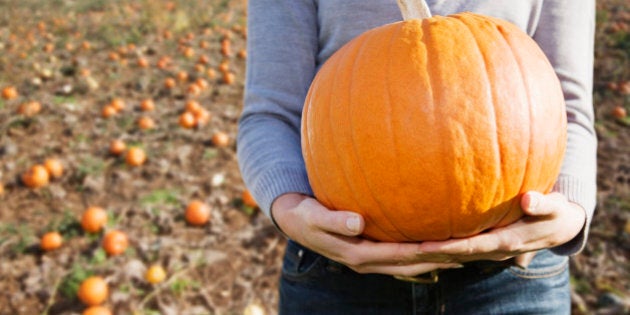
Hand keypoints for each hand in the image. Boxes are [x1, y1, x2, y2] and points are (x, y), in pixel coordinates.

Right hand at [271, 193, 462, 275]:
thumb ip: (335, 220)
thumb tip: (358, 223)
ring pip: (408, 264)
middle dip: (436, 261)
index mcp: (356, 255)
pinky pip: (400, 256)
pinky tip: (436, 247)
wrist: (294, 221)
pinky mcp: (369, 252)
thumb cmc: (305, 215)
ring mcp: (369, 259)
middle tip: (466, 253)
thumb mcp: (315, 216)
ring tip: (462, 255)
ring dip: (433, 261)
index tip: (445, 246)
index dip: (421, 252)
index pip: (396, 255)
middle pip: (409, 265)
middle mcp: (366, 262)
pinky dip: (420, 254)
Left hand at [415, 191, 586, 267]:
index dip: (448, 248)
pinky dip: (439, 249)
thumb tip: (529, 200)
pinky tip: (418, 243)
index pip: (471, 247)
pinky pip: (458, 249)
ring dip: (430, 255)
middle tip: (400, 250)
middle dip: (430, 255)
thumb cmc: (555, 213)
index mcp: (506, 242)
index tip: (425, 246)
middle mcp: (494, 250)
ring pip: (454, 256)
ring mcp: (488, 250)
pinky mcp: (485, 245)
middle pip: (456, 256)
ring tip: (402, 250)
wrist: (561, 227)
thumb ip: (542, 204)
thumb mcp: (554, 207)